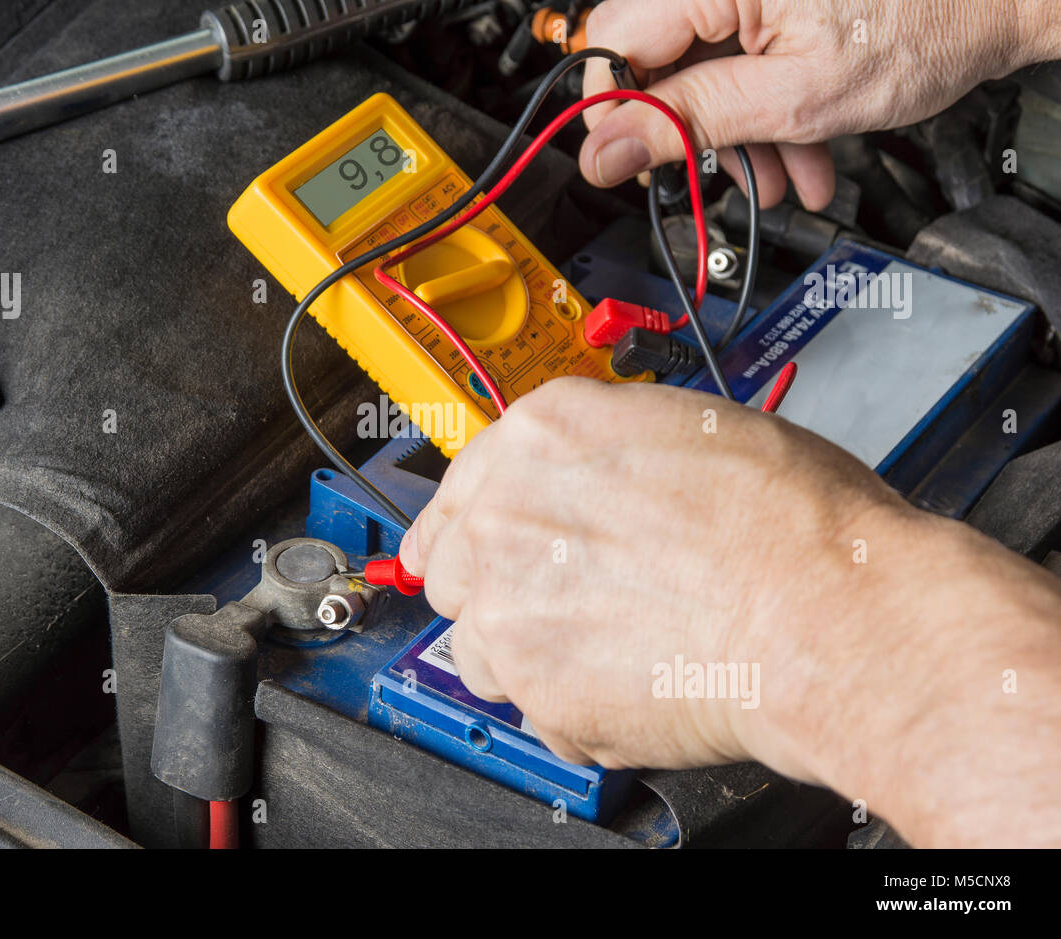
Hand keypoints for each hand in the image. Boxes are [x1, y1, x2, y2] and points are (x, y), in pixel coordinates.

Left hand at [399, 378, 1060, 845]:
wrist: (825, 611)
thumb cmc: (791, 519)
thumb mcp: (687, 430)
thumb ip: (599, 459)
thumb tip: (584, 485)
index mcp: (540, 435)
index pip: (459, 488)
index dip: (474, 527)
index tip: (480, 551)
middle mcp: (504, 514)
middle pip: (454, 571)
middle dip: (501, 591)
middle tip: (566, 604)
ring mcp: (508, 605)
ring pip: (479, 648)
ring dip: (529, 654)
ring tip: (612, 648)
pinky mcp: (534, 689)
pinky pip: (531, 707)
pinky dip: (570, 706)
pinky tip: (633, 681)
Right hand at [578, 0, 1060, 209]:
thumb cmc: (925, 26)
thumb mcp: (793, 98)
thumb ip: (687, 124)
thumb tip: (605, 154)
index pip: (611, 44)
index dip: (618, 113)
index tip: (643, 160)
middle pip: (656, 57)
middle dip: (690, 129)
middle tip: (718, 175)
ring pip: (701, 65)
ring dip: (735, 130)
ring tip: (782, 175)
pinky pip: (739, 53)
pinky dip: (762, 105)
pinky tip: (797, 150)